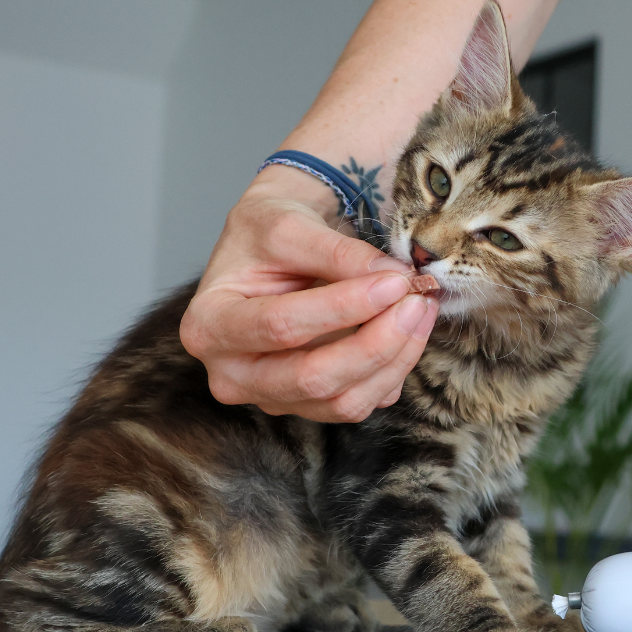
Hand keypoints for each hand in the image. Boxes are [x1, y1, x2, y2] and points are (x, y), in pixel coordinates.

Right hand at [180, 179, 437, 421]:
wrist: (272, 250)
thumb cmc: (266, 235)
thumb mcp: (290, 226)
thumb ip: (338, 252)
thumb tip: (394, 278)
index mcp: (209, 325)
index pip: (280, 327)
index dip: (343, 307)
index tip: (395, 282)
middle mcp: (232, 374)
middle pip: (312, 378)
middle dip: (376, 343)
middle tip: (417, 300)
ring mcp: (272, 397)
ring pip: (344, 402)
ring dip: (395, 359)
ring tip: (422, 310)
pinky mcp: (310, 405)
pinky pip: (362, 403)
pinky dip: (395, 369)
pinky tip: (410, 331)